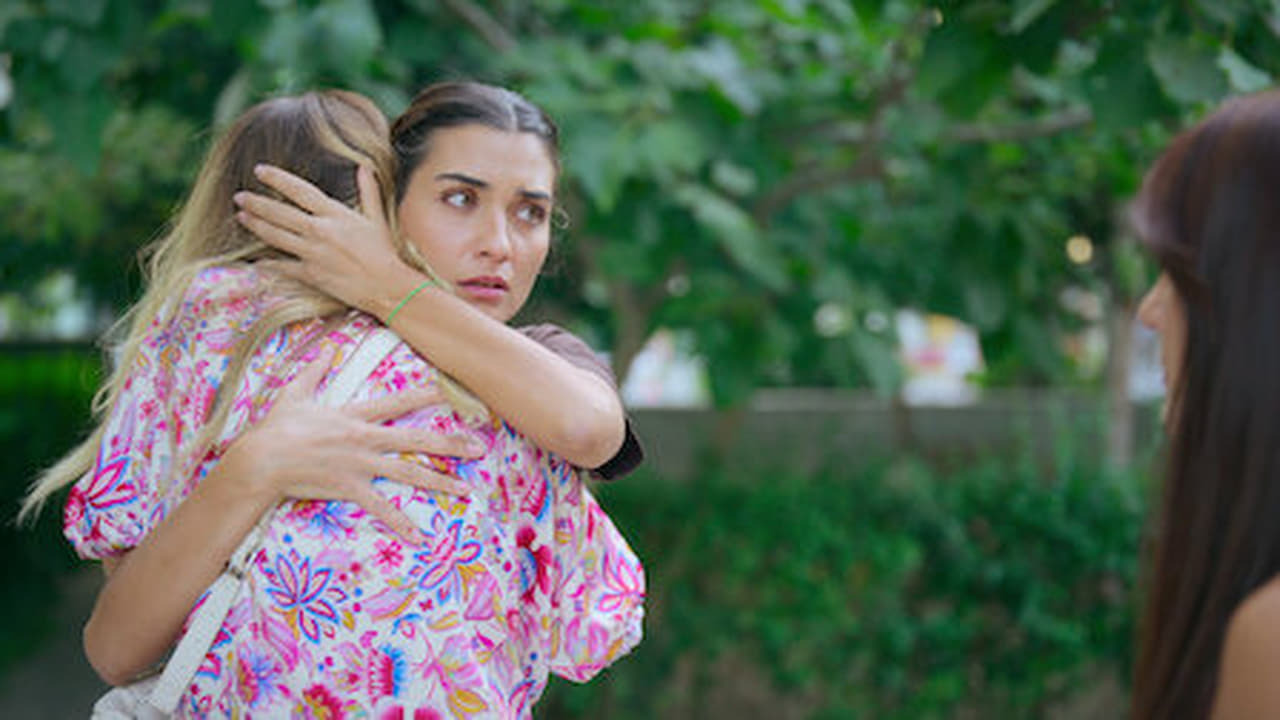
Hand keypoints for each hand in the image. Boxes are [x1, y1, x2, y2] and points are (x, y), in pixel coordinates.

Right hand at [225, 346, 481, 543]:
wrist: (259, 460)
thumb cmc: (274, 428)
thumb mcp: (294, 393)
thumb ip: (314, 371)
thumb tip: (326, 350)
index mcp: (354, 415)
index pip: (398, 402)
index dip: (427, 395)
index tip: (452, 391)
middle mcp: (364, 438)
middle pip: (417, 438)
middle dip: (451, 443)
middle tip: (479, 448)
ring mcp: (360, 464)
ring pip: (409, 472)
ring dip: (441, 481)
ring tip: (466, 489)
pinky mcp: (350, 488)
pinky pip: (381, 507)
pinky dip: (400, 522)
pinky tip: (419, 535)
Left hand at [233, 164, 420, 320]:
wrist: (387, 287)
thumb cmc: (385, 253)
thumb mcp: (377, 219)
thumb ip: (369, 191)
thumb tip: (365, 166)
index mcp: (336, 214)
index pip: (300, 190)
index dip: (277, 179)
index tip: (259, 170)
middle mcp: (320, 231)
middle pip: (280, 213)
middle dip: (256, 203)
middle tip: (239, 196)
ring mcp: (313, 253)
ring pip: (276, 236)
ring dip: (256, 225)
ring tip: (241, 217)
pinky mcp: (311, 274)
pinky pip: (283, 267)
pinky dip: (268, 264)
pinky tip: (256, 260)